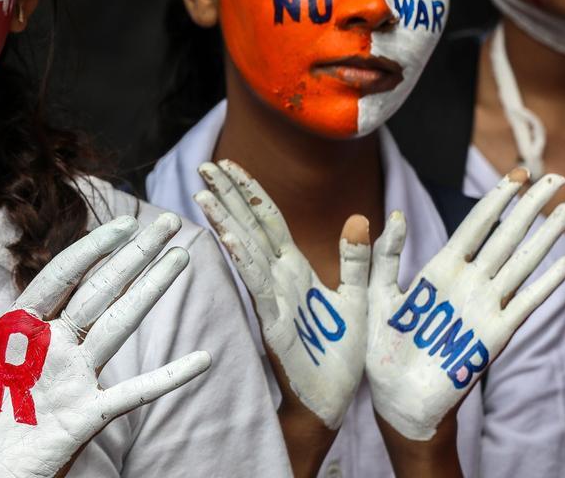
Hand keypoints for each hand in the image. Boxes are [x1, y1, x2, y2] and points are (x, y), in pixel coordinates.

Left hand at [0, 214, 211, 477]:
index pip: (63, 277)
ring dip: (152, 289)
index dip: (92, 248)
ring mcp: (78, 380)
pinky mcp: (88, 416)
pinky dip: (168, 376)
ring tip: (183, 256)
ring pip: (122, 323)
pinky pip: (135, 393)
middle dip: (135, 255)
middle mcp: (57, 349)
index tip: (120, 222)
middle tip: (170, 222)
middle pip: (103, 290)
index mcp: (23, 334)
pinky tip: (202, 360)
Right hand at [194, 160, 368, 429]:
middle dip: (227, 195)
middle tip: (205, 164)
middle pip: (249, 226)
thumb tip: (360, 215)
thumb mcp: (360, 296)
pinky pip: (258, 285)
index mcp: (294, 268)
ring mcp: (272, 298)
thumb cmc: (342, 353)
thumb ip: (358, 258)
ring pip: (246, 250)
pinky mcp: (274, 321)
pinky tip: (230, 237)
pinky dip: (244, 260)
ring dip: (225, 221)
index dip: (249, 190)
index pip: (267, 219)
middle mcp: (278, 277)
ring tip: (204, 193)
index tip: (228, 164)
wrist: (332, 400)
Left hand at [367, 169, 564, 440]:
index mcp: (441, 269)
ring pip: (521, 263)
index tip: (517, 175)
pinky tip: (564, 265)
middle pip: (506, 236)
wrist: (396, 398)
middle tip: (555, 177)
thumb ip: (383, 256)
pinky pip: (522, 305)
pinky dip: (543, 286)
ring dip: (545, 236)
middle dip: (529, 207)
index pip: (475, 226)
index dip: (496, 199)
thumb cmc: (383, 347)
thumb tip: (392, 214)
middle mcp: (469, 283)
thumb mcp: (376, 293)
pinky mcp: (493, 336)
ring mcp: (485, 307)